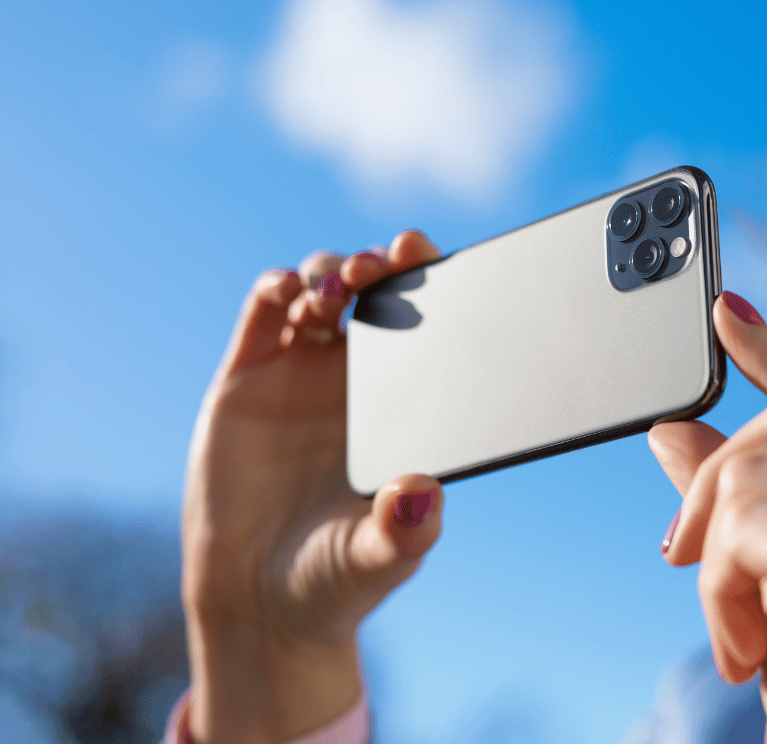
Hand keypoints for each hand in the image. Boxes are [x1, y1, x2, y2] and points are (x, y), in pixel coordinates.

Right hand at [182, 231, 444, 743]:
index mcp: (402, 405)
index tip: (427, 258)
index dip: (425, 281)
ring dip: (329, 271)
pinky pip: (263, 315)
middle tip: (380, 263)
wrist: (260, 601)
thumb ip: (405, 530)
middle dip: (376, 263)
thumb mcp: (379, 557)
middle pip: (370, 292)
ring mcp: (300, 374)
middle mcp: (355, 380)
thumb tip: (425, 495)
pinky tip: (287, 290)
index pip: (422, 325)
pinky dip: (275, 288)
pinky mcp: (247, 379)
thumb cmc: (336, 577)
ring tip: (335, 290)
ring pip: (319, 290)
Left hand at [650, 294, 766, 743]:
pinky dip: (717, 591)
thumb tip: (673, 428)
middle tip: (689, 556)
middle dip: (727, 477)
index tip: (727, 319)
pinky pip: (741, 523)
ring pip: (759, 466)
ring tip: (751, 636)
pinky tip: (751, 654)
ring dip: (721, 558)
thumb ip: (757, 493)